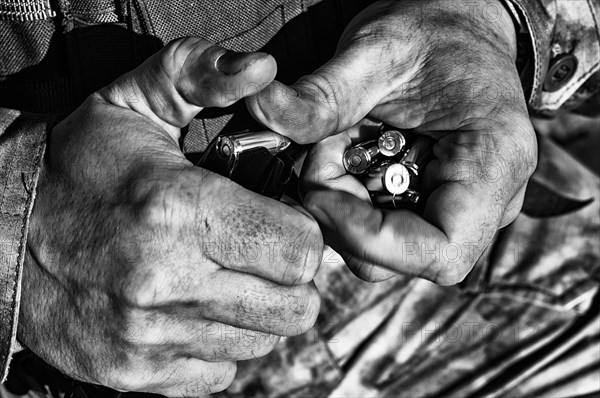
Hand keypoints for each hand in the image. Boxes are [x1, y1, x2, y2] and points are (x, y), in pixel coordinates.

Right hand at [20, 38, 322, 395]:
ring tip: (222, 274)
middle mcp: (165, 281)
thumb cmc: (78, 164)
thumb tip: (264, 69)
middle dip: (292, 277)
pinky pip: (220, 372)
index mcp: (178, 208)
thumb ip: (203, 73)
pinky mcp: (133, 373)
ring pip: (263, 342)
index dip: (304, 233)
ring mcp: (148, 336)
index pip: (301, 251)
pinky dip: (219, 342)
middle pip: (296, 307)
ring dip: (257, 310)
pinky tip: (192, 308)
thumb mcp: (136, 99)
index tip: (282, 219)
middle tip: (261, 250)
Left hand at [246, 0, 536, 283]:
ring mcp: (462, 209)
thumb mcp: (377, 51)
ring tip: (336, 149)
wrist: (461, 28)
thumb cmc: (433, 32)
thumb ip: (321, 93)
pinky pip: (383, 230)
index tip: (317, 191)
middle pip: (403, 259)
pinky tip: (348, 159)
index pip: (439, 252)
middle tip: (321, 156)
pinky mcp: (435, 206)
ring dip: (341, 211)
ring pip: (386, 252)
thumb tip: (261, 108)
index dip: (367, 237)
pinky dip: (350, 204)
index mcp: (495, 164)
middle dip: (343, 220)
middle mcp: (490, 201)